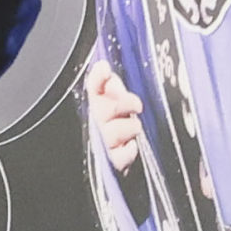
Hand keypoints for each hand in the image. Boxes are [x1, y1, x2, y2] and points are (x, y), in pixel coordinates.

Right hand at [84, 59, 146, 175]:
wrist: (135, 163)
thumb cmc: (128, 128)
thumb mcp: (121, 100)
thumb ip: (111, 83)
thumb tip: (102, 66)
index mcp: (101, 105)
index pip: (94, 87)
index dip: (98, 78)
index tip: (105, 70)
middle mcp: (100, 124)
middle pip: (101, 111)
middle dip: (121, 105)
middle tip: (136, 106)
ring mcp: (106, 145)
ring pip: (111, 133)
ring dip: (128, 128)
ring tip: (135, 128)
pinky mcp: (114, 163)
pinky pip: (118, 157)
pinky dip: (127, 152)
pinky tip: (132, 147)